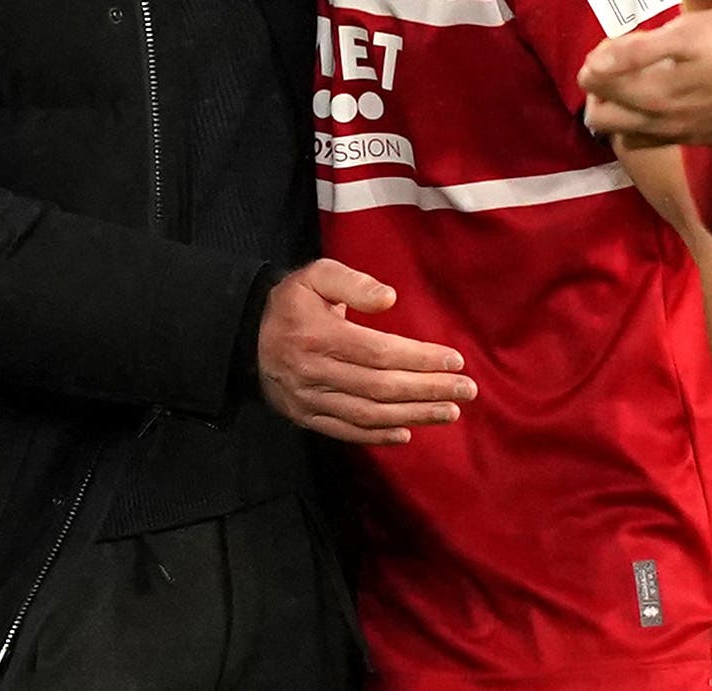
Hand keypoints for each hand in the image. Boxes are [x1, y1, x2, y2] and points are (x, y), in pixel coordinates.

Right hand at [255, 258, 475, 444]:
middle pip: (381, 387)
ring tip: (448, 412)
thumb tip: (390, 298)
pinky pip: (347, 432)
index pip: (379, 352)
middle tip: (466, 390)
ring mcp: (310, 399)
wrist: (244, 337)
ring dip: (413, 416)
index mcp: (319, 335)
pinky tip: (408, 432)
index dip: (420, 359)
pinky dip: (379, 436)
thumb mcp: (316, 276)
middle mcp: (315, 372)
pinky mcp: (306, 417)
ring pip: (368, 414)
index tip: (454, 360)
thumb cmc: (291, 303)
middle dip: (428, 390)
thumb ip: (353, 282)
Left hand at [580, 5, 711, 145]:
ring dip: (627, 110)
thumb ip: (632, 54)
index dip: (594, 66)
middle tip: (618, 63)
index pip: (596, 94)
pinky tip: (673, 95)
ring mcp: (691, 135)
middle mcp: (666, 126)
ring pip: (636, 133)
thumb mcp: (683, 34)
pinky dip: (655, 119)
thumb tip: (589, 70)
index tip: (611, 45)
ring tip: (640, 80)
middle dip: (602, 93)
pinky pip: (666, 136)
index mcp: (654, 97)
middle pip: (608, 121)